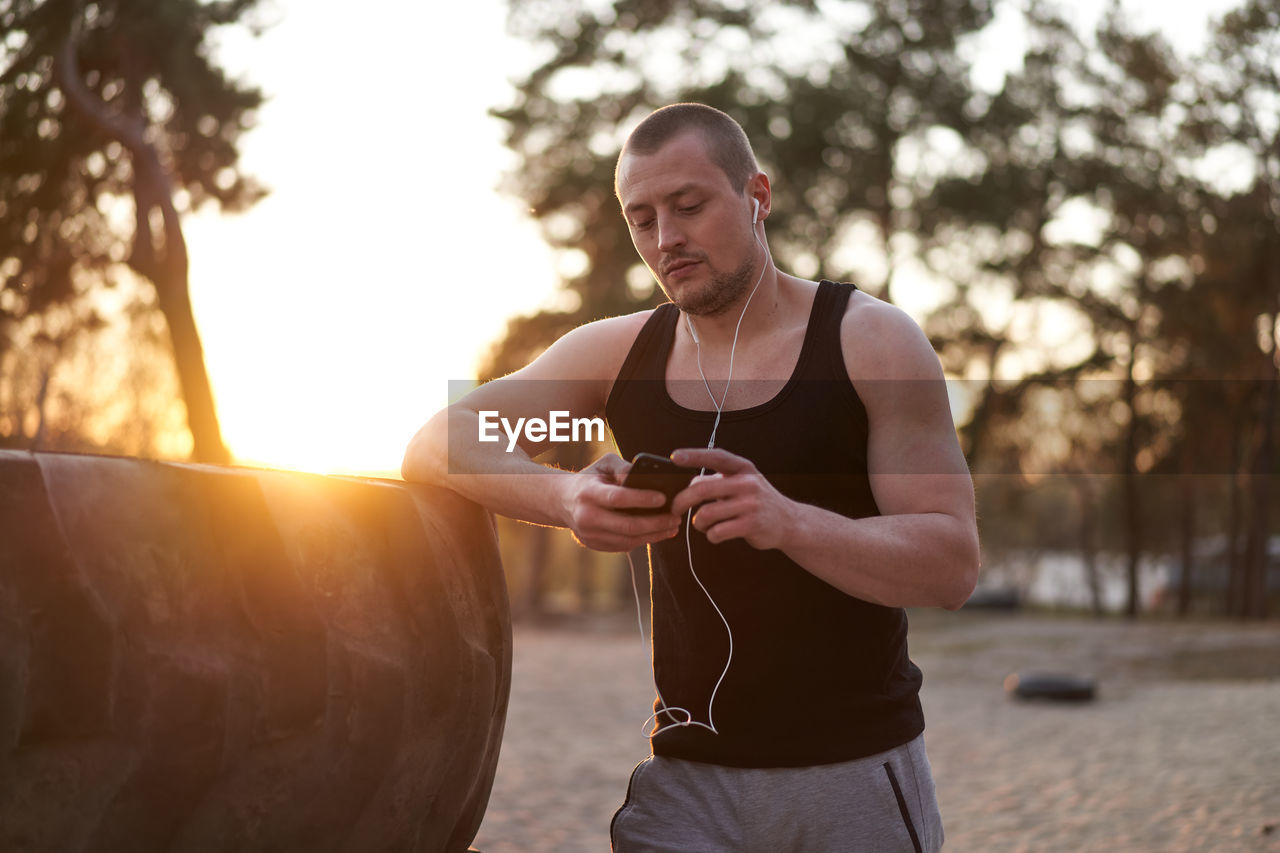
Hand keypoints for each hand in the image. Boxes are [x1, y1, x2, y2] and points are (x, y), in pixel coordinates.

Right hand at [559, 454, 680, 551]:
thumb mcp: (603, 464)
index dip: (642, 499)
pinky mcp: (595, 545)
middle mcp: (586, 516)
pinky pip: (624, 546)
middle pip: (627, 525)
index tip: (664, 498)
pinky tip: (660, 532)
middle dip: (655, 523)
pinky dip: (644, 540)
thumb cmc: (590, 478)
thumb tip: (643, 476)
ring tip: (673, 525)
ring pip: (628, 540)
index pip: (618, 498)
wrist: (563, 501)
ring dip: (654, 535)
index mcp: (587, 493)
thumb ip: (622, 466)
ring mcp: (590, 535)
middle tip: (675, 517)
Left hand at [668, 448, 793, 549]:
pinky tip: (716, 534)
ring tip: (702, 524)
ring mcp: (750, 504)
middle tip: (675, 509)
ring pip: (706, 514)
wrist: (789, 522)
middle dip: (682, 501)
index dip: (694, 455)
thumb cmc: (757, 501)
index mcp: (743, 468)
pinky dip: (710, 535)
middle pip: (702, 490)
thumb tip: (689, 485)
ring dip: (698, 523)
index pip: (716, 457)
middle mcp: (747, 483)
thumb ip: (718, 482)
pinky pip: (717, 532)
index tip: (674, 457)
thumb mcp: (743, 483)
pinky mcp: (751, 525)